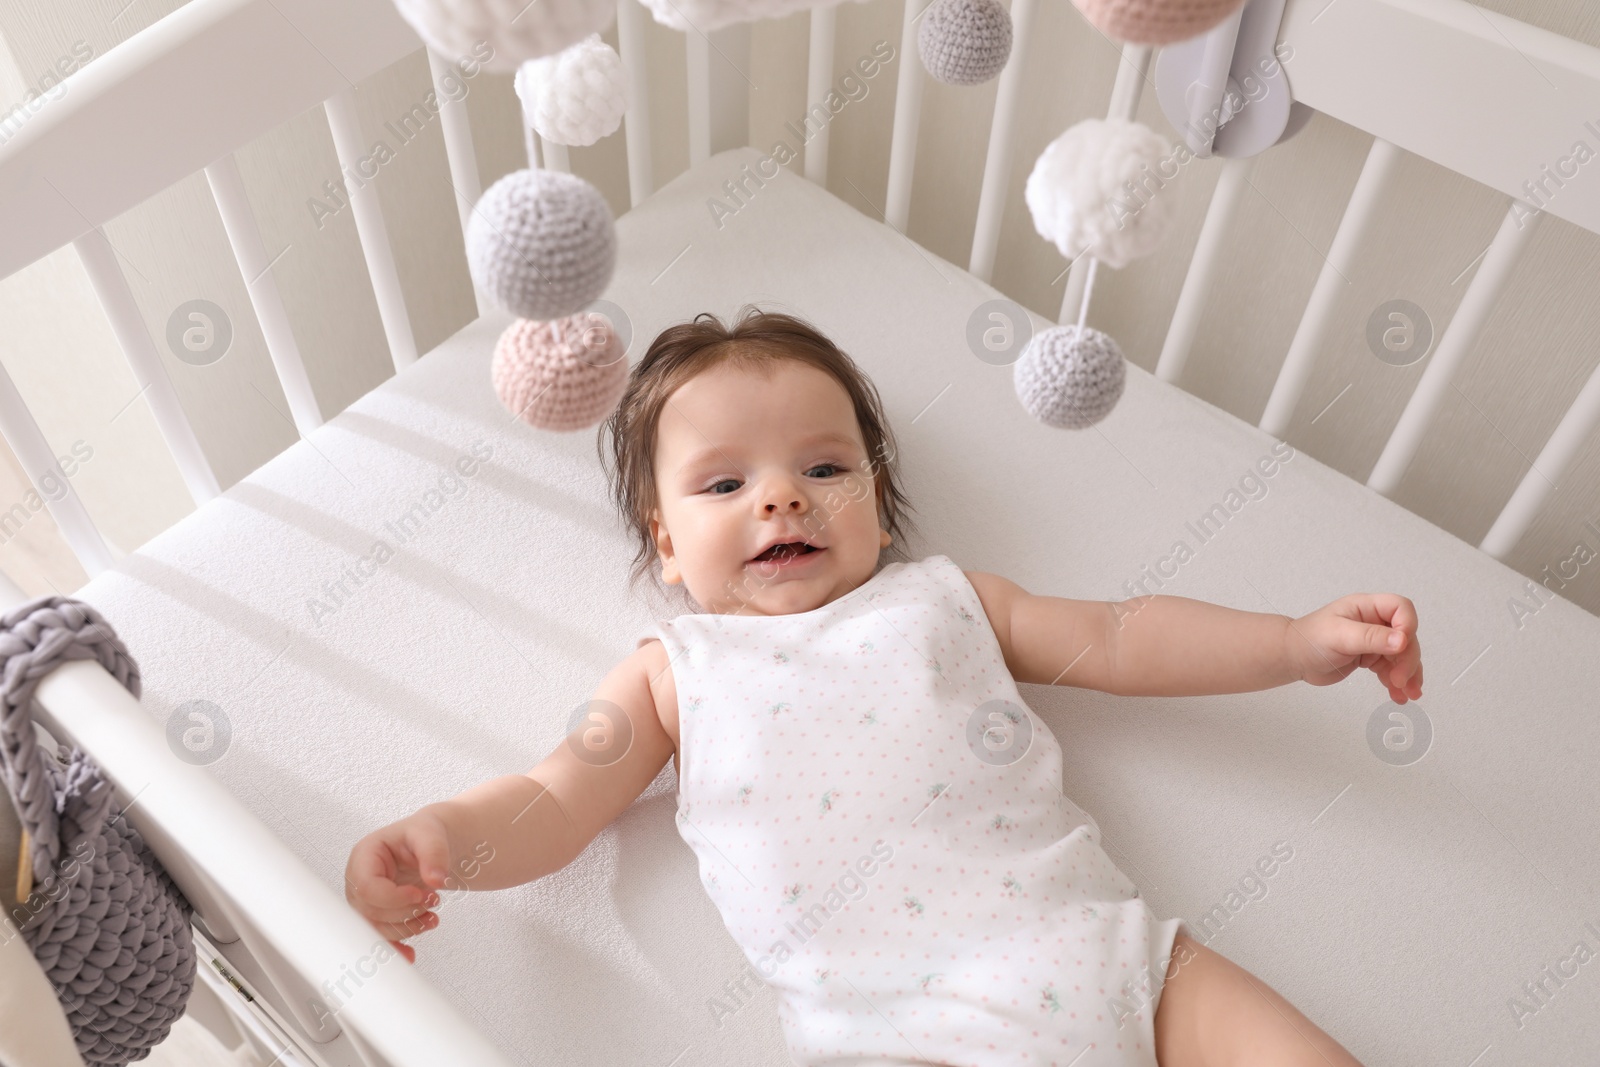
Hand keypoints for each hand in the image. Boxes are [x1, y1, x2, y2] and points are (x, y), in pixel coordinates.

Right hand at [344, 807, 454, 962]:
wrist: (430, 845)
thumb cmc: (424, 835)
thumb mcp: (431, 834)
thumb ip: (434, 853)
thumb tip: (437, 880)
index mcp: (364, 856)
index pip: (367, 887)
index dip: (393, 898)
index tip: (420, 894)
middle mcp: (358, 881)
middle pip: (371, 912)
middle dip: (405, 913)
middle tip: (433, 901)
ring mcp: (365, 901)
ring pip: (376, 929)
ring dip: (408, 929)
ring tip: (432, 915)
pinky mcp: (377, 916)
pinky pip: (379, 940)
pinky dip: (395, 950)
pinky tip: (410, 955)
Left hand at [1287, 593, 1422, 702]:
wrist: (1294, 658)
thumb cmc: (1309, 639)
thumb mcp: (1339, 635)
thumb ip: (1371, 637)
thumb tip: (1402, 640)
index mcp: (1366, 607)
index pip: (1400, 608)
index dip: (1407, 626)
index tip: (1402, 646)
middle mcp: (1373, 622)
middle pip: (1406, 636)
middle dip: (1407, 659)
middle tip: (1399, 679)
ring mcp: (1374, 640)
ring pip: (1403, 655)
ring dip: (1409, 674)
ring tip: (1409, 693)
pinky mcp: (1371, 658)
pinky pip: (1392, 668)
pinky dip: (1398, 682)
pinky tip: (1399, 695)